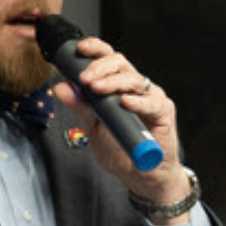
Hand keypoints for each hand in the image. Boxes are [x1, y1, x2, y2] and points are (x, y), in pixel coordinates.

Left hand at [51, 37, 193, 222]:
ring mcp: (151, 97)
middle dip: (100, 66)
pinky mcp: (164, 112)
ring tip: (97, 88)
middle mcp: (135, 87)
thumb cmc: (120, 149)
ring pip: (134, 79)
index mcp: (118, 85)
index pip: (107, 59)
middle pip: (120, 63)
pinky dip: (138, 102)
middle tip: (84, 78)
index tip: (79, 49)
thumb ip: (80, 107)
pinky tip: (125, 102)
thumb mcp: (93, 127)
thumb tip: (61, 87)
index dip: (95, 49)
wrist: (141, 176)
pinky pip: (152, 102)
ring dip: (113, 82)